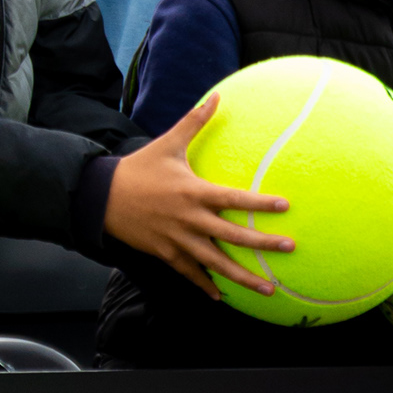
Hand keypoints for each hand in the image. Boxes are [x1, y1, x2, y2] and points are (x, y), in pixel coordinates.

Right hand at [101, 94, 293, 297]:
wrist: (102, 197)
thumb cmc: (140, 168)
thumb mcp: (168, 143)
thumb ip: (195, 121)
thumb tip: (216, 95)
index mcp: (193, 191)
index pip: (233, 198)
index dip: (259, 203)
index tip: (285, 206)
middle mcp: (189, 219)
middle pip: (232, 235)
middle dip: (262, 244)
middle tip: (290, 248)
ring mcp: (178, 240)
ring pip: (216, 263)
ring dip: (243, 277)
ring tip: (269, 289)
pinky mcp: (166, 254)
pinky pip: (190, 273)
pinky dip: (205, 286)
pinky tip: (222, 297)